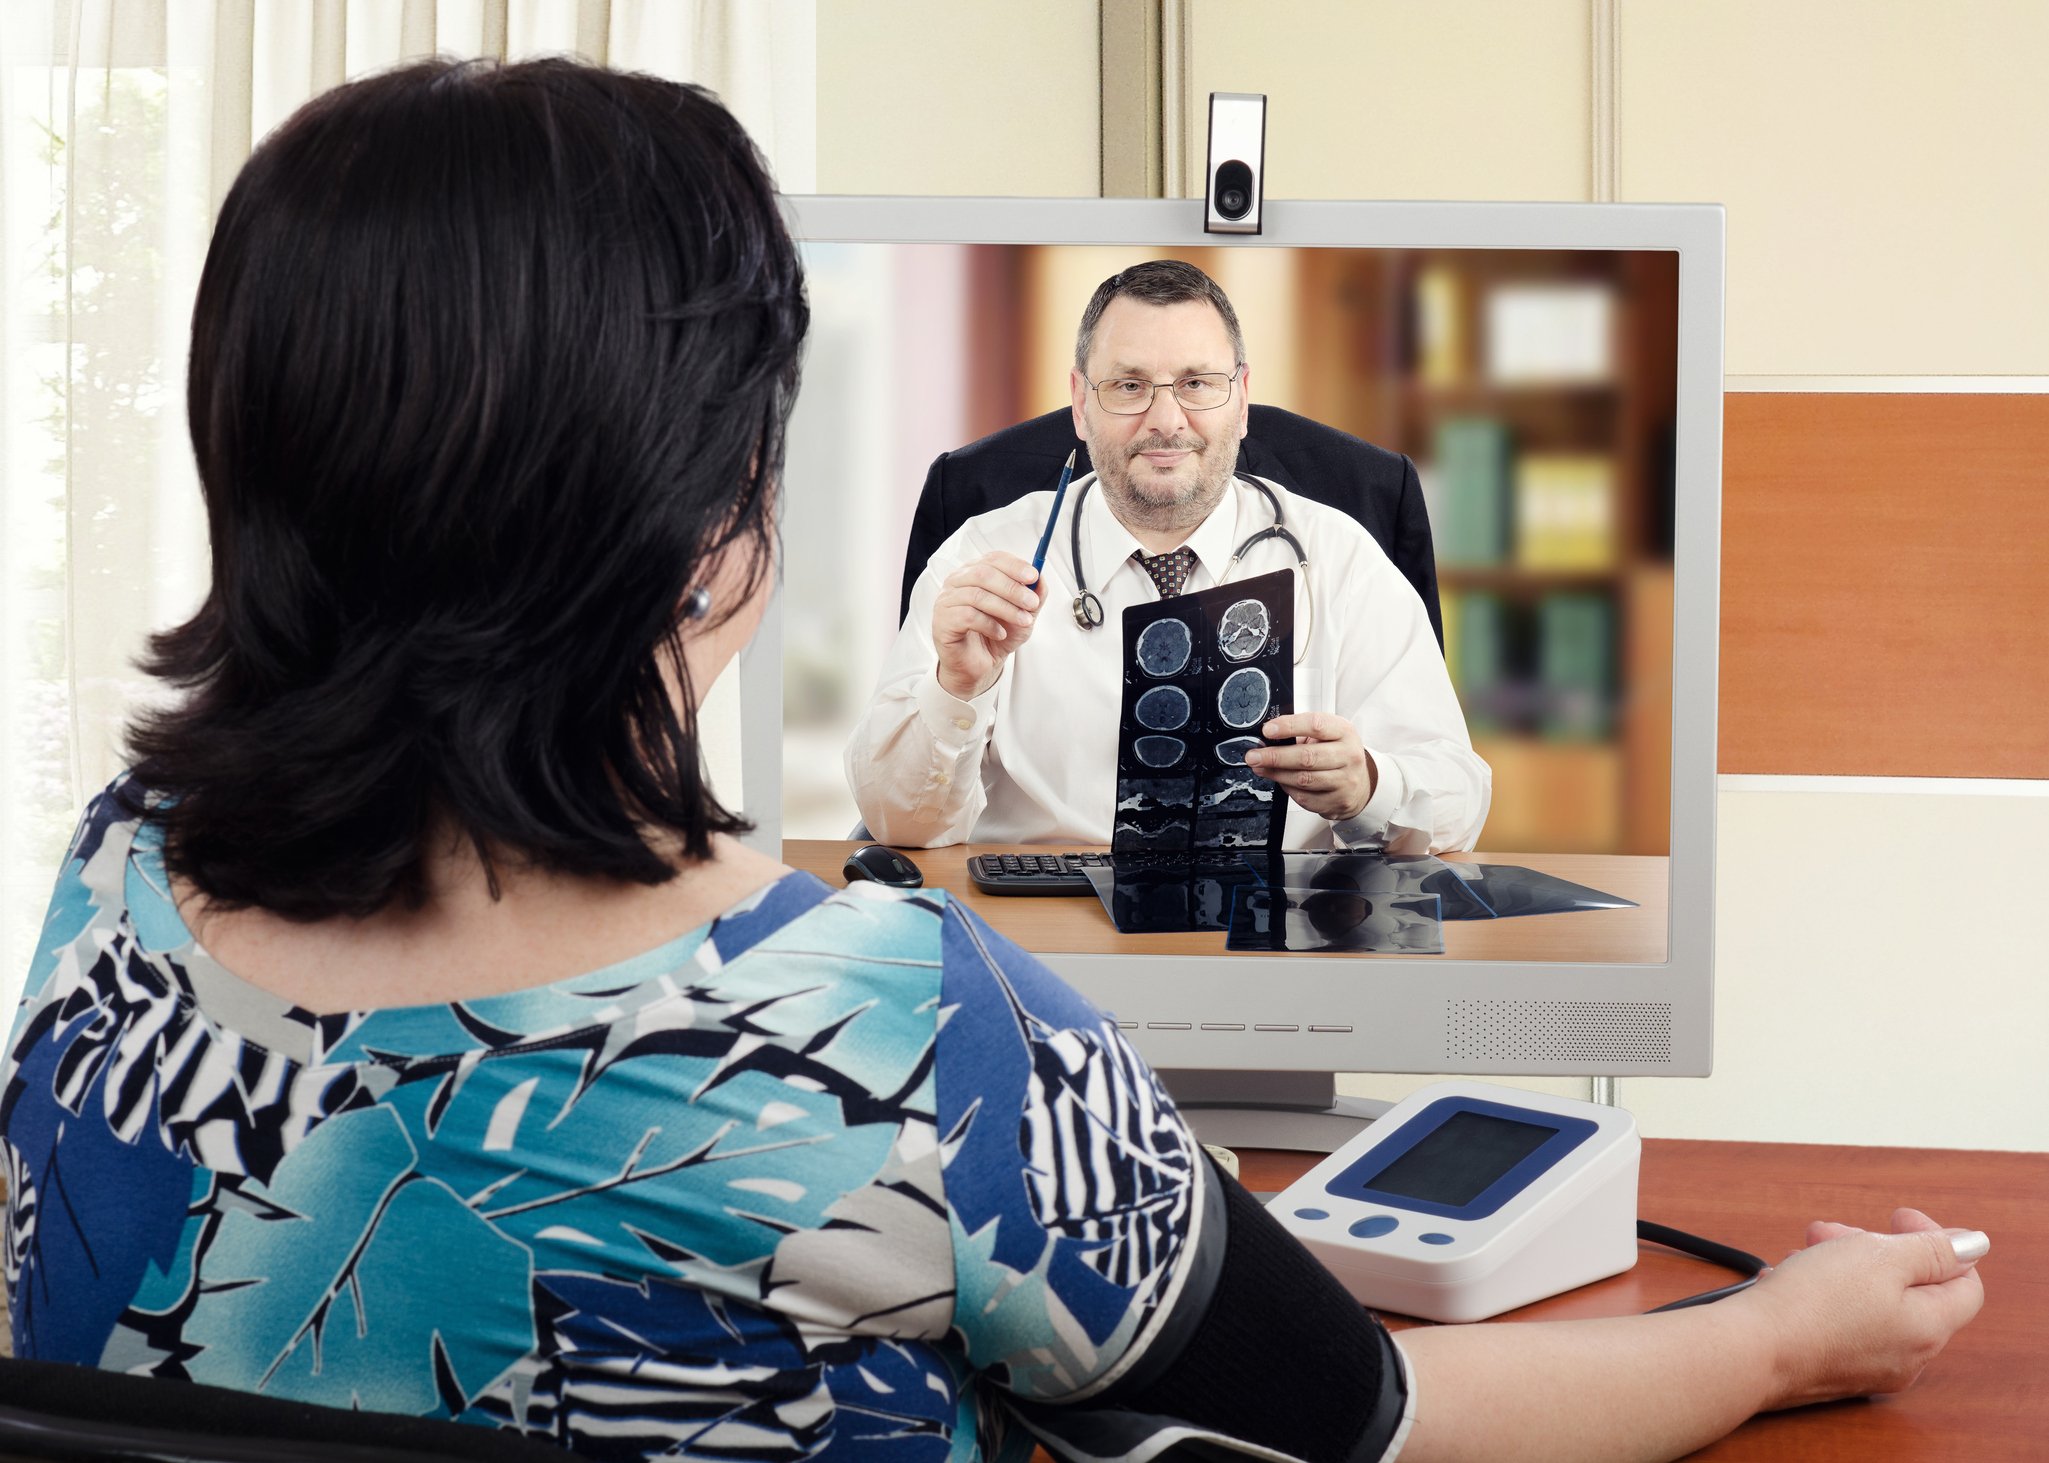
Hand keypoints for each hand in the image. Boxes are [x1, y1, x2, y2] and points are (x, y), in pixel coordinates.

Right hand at [932, 551, 1040, 700]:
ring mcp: (946, 601)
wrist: (980, 665)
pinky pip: (967, 616)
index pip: (992, 559)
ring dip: (1006, 609)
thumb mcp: (1023, 613)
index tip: (1033, 576)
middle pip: (983, 573)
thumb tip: (1041, 579)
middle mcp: (957, 582)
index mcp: (975, 572)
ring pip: (977, 595)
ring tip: (1022, 621)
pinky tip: (1000, 633)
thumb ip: (1033, 595)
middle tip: (1031, 603)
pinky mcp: (942, 622)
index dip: (1014, 565)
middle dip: (1012, 588)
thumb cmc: (997, 635)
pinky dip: (989, 625)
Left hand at [1243, 711, 1376, 821]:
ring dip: (1276, 774)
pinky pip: (1305, 797)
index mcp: (1344, 732)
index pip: (1316, 725)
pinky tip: (1280, 781)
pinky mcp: (1338, 801)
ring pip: (1303, 779)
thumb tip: (1269, 737)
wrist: (1361, 783)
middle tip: (1254, 756)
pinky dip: (1288, 789)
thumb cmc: (1338, 754)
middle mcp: (1349, 756)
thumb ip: (1302, 732)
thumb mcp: (1329, 734)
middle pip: (1307, 757)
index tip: (1268, 730)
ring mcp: (1345, 781)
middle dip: (1275, 756)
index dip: (1289, 727)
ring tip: (1261, 768)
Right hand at [1742, 1206, 1985, 1410]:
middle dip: (1876, 1250)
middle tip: (1836, 1231)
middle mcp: (1909, 1357)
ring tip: (1806, 1251)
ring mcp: (1871, 1369)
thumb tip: (1971, 1245)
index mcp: (1929, 1328)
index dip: (1939, 1243)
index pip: (1963, 1283)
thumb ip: (1932, 1250)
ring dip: (1847, 1268)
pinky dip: (1828, 1297)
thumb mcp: (1878, 1256)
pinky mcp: (1835, 1371)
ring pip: (1875, 1306)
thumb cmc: (1813, 1303)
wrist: (1752, 1352)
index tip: (1897, 1218)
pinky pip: (1846, 1325)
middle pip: (1912, 1291)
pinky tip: (1794, 1280)